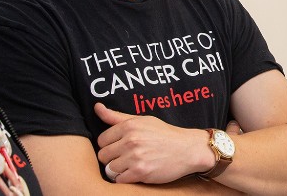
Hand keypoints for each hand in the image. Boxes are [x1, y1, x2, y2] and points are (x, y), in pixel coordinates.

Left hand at [93, 103, 214, 183]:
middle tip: (125, 158)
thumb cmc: (165, 134)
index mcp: (129, 126)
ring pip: (110, 169)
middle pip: (103, 155)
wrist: (188, 149)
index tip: (120, 147)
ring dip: (118, 170)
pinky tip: (136, 172)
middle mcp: (131, 141)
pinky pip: (120, 180)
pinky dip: (126, 179)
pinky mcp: (141, 172)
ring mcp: (135, 157)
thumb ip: (117, 117)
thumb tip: (97, 107)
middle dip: (112, 158)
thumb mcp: (143, 120)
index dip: (109, 145)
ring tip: (131, 166)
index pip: (101, 140)